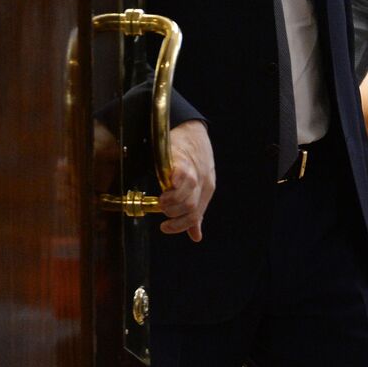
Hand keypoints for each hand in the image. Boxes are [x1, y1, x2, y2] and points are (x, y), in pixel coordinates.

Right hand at [159, 120, 215, 241]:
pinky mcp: (182, 160)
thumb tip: (195, 236)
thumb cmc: (194, 159)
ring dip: (170, 203)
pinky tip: (164, 187)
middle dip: (173, 215)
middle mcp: (202, 182)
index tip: (165, 227)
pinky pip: (181, 178)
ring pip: (186, 197)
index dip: (179, 226)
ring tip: (162, 201)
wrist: (192, 130)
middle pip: (190, 208)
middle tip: (163, 210)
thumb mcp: (199, 186)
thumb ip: (196, 211)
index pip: (195, 216)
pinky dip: (172, 187)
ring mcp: (193, 172)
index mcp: (205, 190)